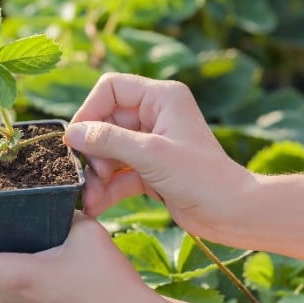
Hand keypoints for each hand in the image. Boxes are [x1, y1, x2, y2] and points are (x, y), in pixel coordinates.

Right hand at [66, 73, 254, 237]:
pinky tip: (95, 206)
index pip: (112, 88)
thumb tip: (71, 133)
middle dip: (92, 152)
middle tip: (84, 176)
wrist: (232, 214)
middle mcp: (156, 115)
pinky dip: (107, 189)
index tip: (76, 139)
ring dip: (96, 175)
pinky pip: (118, 173)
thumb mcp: (150, 155)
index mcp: (162, 97)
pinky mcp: (150, 169)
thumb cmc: (201, 177)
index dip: (90, 110)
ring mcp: (152, 143)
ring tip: (89, 199)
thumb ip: (108, 140)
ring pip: (109, 151)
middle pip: (106, 123)